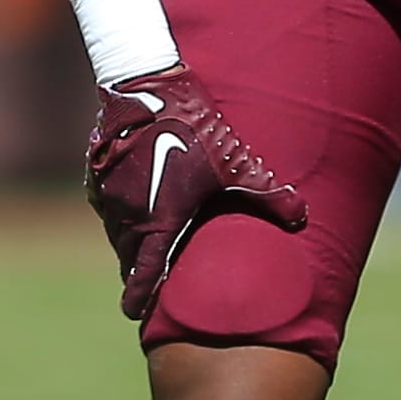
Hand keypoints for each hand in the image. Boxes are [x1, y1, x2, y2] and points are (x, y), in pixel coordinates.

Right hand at [86, 64, 307, 322]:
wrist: (147, 86)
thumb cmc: (193, 127)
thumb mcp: (236, 163)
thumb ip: (267, 195)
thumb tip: (302, 218)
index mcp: (159, 222)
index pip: (145, 273)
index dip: (140, 296)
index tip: (135, 313)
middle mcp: (128, 215)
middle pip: (129, 255)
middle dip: (137, 271)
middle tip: (145, 285)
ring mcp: (108, 194)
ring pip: (117, 230)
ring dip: (129, 243)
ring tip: (140, 252)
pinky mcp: (98, 171)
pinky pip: (107, 206)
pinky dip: (118, 214)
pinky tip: (130, 210)